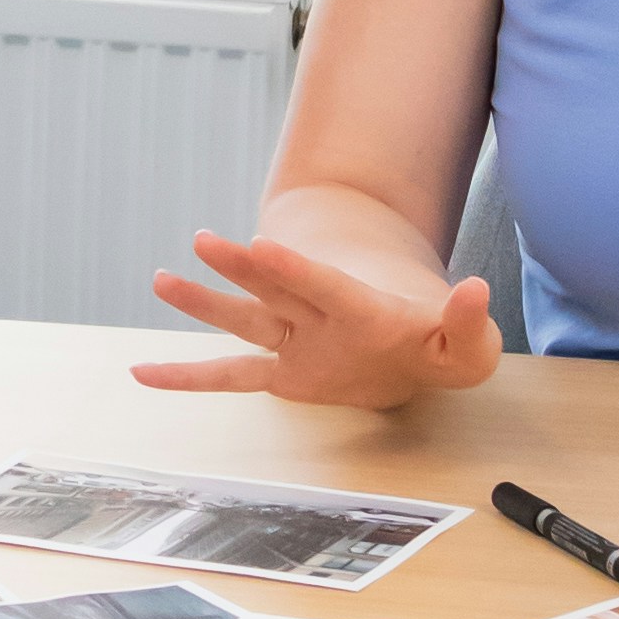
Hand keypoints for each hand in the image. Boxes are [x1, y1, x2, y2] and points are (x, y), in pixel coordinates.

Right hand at [131, 223, 499, 411]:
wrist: (414, 350)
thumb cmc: (440, 345)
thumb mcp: (469, 345)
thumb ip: (469, 323)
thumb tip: (475, 290)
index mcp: (361, 308)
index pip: (324, 286)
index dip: (295, 269)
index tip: (262, 244)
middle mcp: (318, 317)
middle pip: (275, 289)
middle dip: (242, 268)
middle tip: (204, 241)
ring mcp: (295, 341)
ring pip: (244, 319)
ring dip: (205, 303)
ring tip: (162, 280)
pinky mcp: (283, 372)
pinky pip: (229, 375)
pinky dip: (187, 377)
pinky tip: (143, 374)